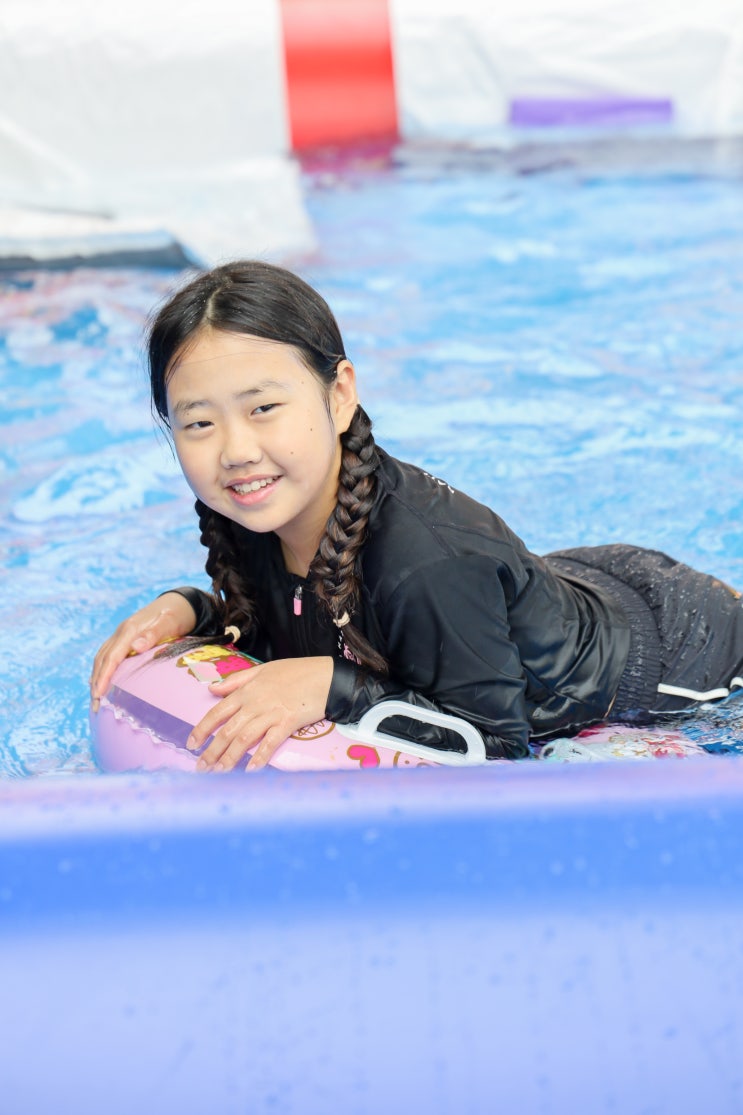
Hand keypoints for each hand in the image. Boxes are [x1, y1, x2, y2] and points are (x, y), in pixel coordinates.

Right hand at [90, 592, 197, 709]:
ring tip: (95, 698)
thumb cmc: (177, 614)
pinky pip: (108, 655)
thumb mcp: (169, 622)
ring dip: (97, 677)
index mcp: (130, 630)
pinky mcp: (125, 638)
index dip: (103, 676)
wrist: (179, 601)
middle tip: (94, 705)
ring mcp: (122, 635)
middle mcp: (122, 632)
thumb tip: (136, 647)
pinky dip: (102, 669)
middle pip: (102, 659)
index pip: (111, 657)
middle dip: (96, 682)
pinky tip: (101, 681)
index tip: (98, 694)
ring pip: (102, 657)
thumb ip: (153, 634)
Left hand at [187, 656, 333, 771]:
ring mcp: (271, 713)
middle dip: (212, 751)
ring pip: (244, 739)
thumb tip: (211, 688)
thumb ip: (236, 680)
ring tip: (219, 773)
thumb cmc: (295, 672)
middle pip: (227, 730)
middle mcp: (255, 703)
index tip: (191, 744)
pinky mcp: (288, 723)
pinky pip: (270, 743)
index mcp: (246, 691)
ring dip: (230, 758)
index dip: (202, 729)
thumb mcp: (262, 670)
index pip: (217, 712)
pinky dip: (260, 757)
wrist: (324, 675)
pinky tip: (251, 770)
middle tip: (201, 768)